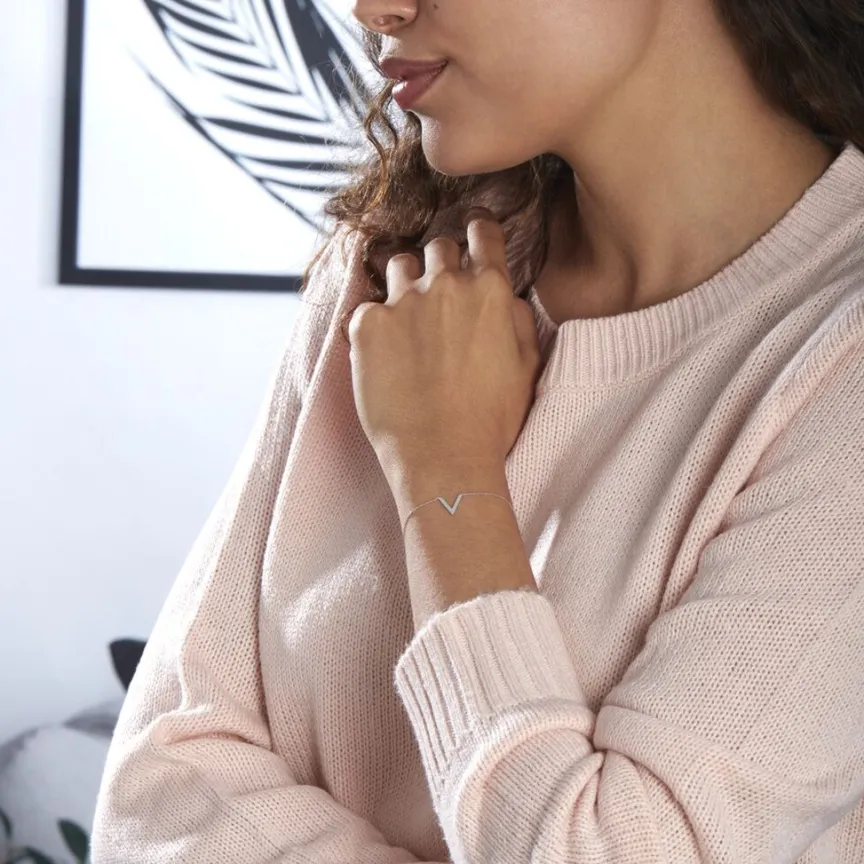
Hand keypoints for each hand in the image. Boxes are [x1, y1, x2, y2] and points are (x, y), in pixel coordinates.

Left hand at [346, 207, 542, 481]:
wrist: (444, 458)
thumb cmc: (492, 421)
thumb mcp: (527, 367)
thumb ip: (518, 319)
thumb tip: (505, 297)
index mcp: (490, 291)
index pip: (483, 233)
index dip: (478, 229)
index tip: (472, 231)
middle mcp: (446, 286)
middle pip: (438, 246)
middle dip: (441, 263)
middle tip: (440, 294)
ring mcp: (402, 303)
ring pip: (400, 266)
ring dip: (407, 283)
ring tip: (409, 320)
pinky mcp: (366, 326)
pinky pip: (368, 306)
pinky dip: (376, 321)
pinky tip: (384, 352)